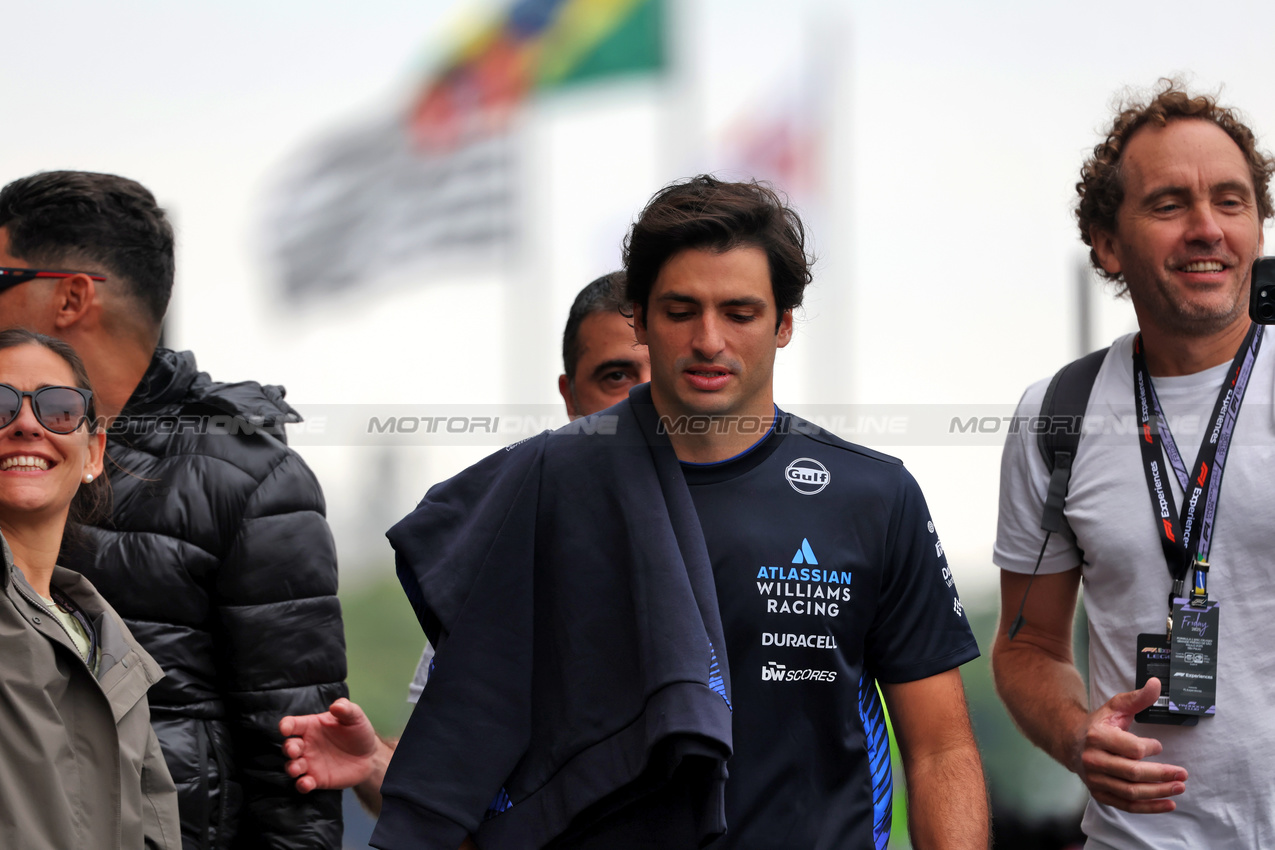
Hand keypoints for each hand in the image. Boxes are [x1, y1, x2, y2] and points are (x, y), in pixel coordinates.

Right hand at [280, 698, 380, 792]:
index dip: (286, 725)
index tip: (285, 729)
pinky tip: (307, 783)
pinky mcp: (316, 779)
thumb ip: (346, 709)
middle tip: (294, 751)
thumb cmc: (358, 732)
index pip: (292, 724)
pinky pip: (303, 784)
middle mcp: (306, 745)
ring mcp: (310, 763)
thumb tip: (336, 706)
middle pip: (289, 746)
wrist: (369, 757)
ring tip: (297, 769)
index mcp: (311, 726)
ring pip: (292, 766)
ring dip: (291, 768)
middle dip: (288, 748)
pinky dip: (302, 785)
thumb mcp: (355, 717)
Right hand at [1075, 678, 1187, 812]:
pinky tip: (1168, 804)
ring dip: (1159, 792)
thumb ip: (1138, 698)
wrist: (1071, 742)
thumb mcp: (1115, 707)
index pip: (1131, 748)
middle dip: (1162, 774)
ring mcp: (1095, 779)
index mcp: (1097, 737)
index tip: (1159, 746)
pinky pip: (1127, 806)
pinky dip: (1149, 808)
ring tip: (1179, 787)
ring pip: (1132, 792)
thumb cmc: (1099, 724)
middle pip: (1133, 773)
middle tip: (1183, 774)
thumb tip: (1157, 684)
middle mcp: (1093, 760)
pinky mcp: (1099, 793)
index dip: (1150, 748)